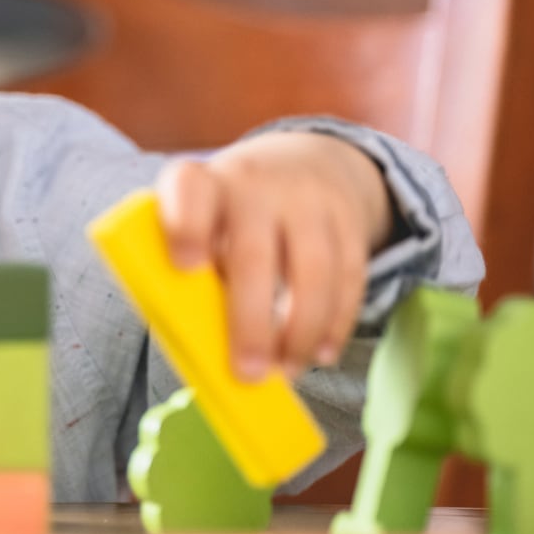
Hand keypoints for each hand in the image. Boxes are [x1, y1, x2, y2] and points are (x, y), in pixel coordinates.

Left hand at [155, 133, 393, 382]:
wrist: (301, 162)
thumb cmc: (229, 216)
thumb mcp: (200, 225)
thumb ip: (192, 274)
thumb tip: (201, 345)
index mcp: (203, 185)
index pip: (190, 190)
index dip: (186, 226)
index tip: (184, 267)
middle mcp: (255, 184)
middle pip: (254, 253)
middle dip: (251, 321)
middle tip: (247, 372)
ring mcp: (306, 198)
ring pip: (313, 270)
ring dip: (300, 330)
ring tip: (285, 369)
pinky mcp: (347, 218)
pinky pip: (349, 276)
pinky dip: (336, 322)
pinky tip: (321, 352)